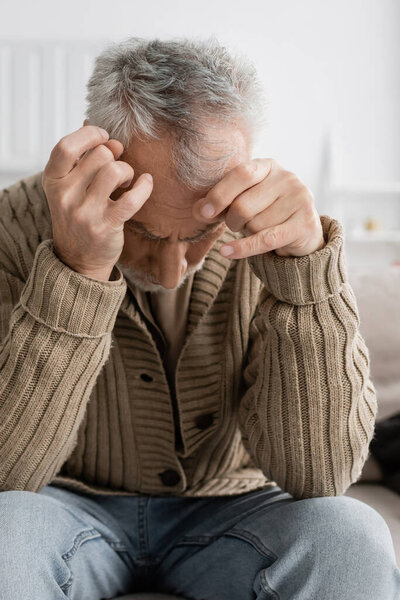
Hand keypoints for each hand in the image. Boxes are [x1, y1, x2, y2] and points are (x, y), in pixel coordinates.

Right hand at [41, 124, 152, 280]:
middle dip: (114, 156)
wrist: (79, 260)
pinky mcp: (106, 226)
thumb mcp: (71, 187)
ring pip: (114, 171)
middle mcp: (65, 196)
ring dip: (127, 171)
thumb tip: (113, 141)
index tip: (104, 137)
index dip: (89, 135)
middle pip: (98, 156)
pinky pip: (132, 198)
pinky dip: (144, 186)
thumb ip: (87, 161)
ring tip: (126, 180)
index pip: (65, 147)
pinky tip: (146, 183)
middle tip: (118, 168)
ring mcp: (85, 213)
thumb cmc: (79, 215)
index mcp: (52, 181)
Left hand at [192, 158, 324, 258]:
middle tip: (236, 225)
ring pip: (255, 225)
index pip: (241, 174)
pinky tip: (227, 252)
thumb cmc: (265, 212)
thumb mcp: (241, 202)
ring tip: (256, 229)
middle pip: (244, 205)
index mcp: (269, 166)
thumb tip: (197, 210)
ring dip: (247, 233)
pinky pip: (266, 239)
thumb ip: (219, 204)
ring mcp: (300, 199)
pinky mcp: (305, 223)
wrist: (301, 232)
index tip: (204, 212)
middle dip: (232, 221)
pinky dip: (244, 248)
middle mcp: (287, 178)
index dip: (220, 194)